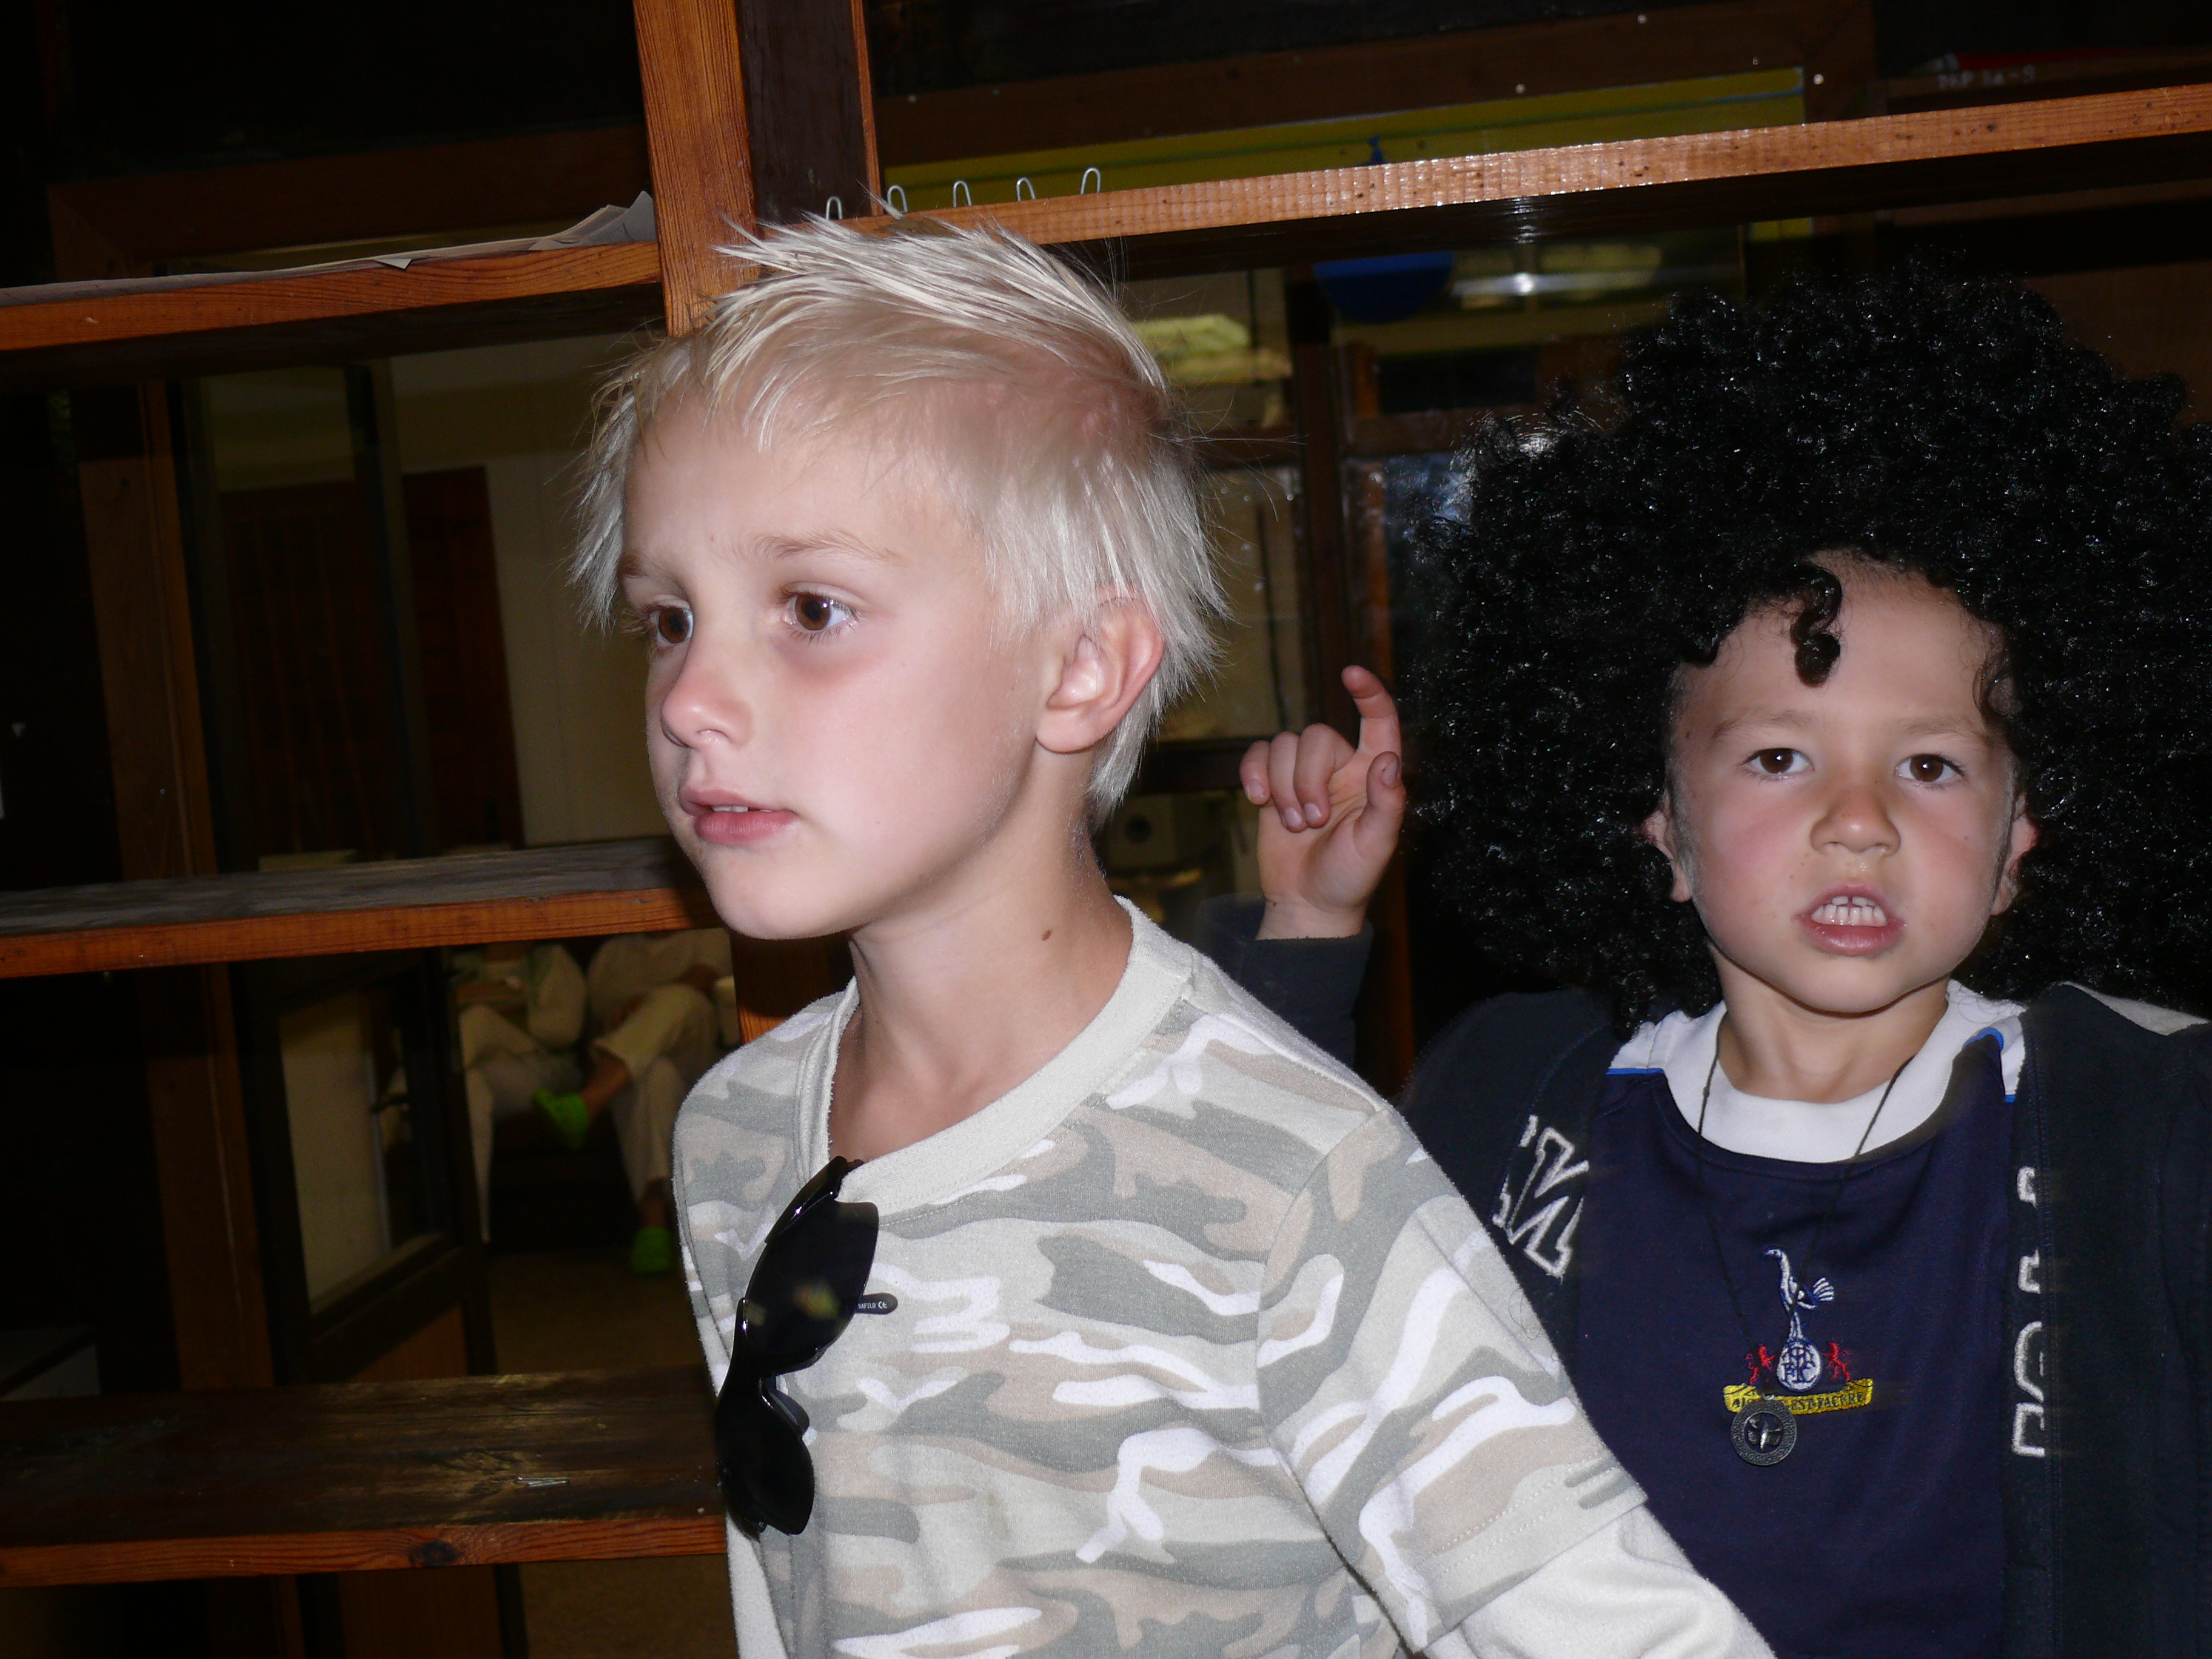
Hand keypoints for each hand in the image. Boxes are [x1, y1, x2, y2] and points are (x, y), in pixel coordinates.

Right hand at [1238, 666, 1404, 938]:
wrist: (1306, 903)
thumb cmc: (1348, 878)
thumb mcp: (1376, 845)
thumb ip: (1386, 803)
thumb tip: (1387, 760)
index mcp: (1370, 776)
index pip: (1377, 723)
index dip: (1369, 694)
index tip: (1351, 673)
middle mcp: (1339, 767)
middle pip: (1315, 736)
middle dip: (1307, 778)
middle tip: (1312, 821)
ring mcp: (1303, 775)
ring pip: (1284, 745)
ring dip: (1283, 786)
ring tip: (1293, 826)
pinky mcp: (1272, 784)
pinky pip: (1257, 755)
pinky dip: (1253, 774)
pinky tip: (1258, 801)